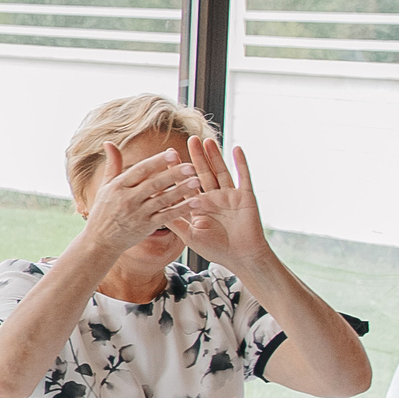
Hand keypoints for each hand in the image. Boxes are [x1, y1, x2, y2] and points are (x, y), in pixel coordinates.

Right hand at [76, 141, 198, 252]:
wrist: (100, 240)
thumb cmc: (104, 210)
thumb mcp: (105, 186)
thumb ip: (112, 164)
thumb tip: (108, 142)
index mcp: (118, 186)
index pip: (140, 170)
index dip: (157, 161)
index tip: (173, 152)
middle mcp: (127, 199)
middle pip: (154, 184)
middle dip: (173, 174)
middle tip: (191, 166)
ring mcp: (137, 214)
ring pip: (162, 200)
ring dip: (181, 191)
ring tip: (197, 181)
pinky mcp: (146, 227)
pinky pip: (167, 217)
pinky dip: (181, 210)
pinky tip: (195, 203)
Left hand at [176, 137, 268, 267]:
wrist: (242, 258)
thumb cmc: (216, 249)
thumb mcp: (190, 235)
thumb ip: (175, 221)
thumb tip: (152, 210)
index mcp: (200, 204)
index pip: (186, 184)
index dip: (178, 170)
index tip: (167, 155)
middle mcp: (214, 197)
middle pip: (203, 172)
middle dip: (196, 157)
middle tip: (189, 139)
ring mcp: (230, 195)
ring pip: (221, 171)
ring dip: (214, 156)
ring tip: (207, 140)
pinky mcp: (245, 197)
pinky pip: (243, 177)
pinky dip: (241, 163)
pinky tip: (236, 149)